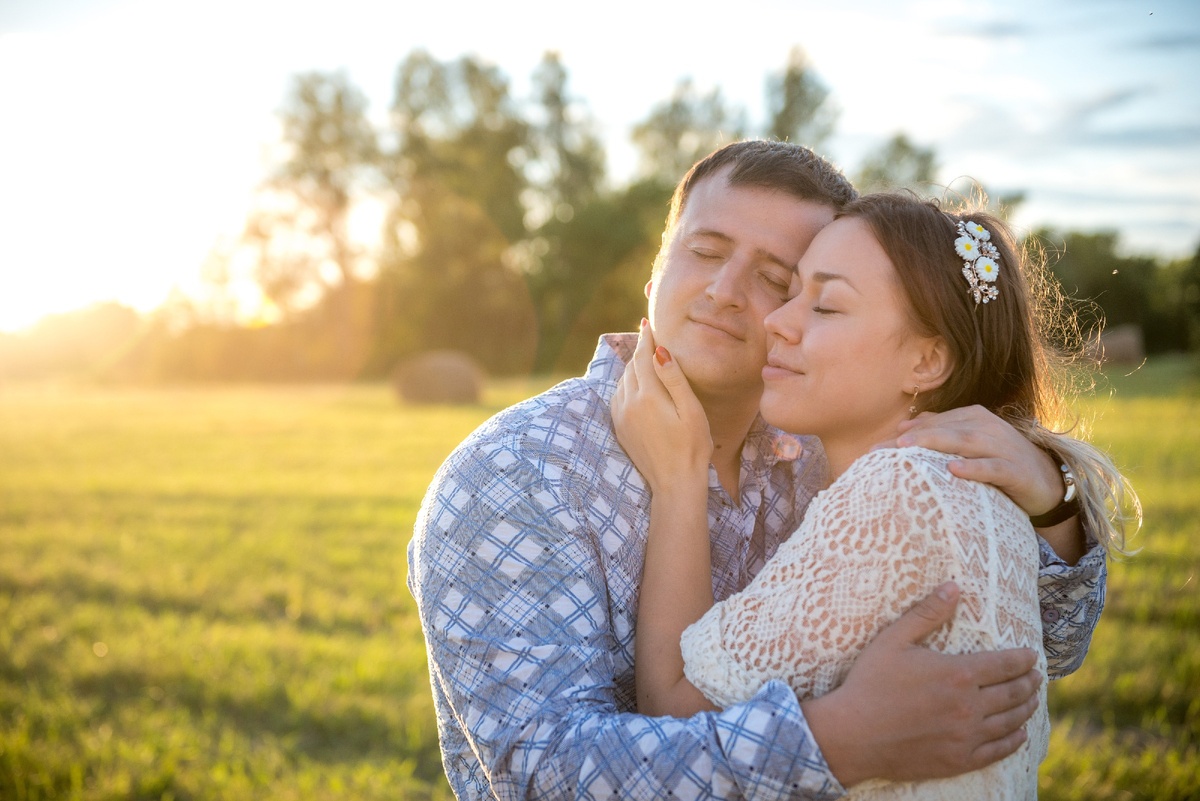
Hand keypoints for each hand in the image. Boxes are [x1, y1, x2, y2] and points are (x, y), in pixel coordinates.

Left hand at [611, 320, 712, 492]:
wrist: (674, 483)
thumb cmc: (692, 447)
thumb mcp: (691, 410)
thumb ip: (674, 379)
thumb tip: (659, 351)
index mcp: (648, 396)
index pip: (644, 357)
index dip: (647, 339)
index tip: (648, 323)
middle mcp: (629, 403)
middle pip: (632, 367)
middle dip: (640, 350)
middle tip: (646, 335)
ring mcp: (621, 417)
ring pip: (623, 381)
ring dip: (632, 367)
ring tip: (642, 356)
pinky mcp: (620, 428)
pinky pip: (618, 397)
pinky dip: (626, 384)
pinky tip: (635, 384)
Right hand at [803, 582, 1041, 786]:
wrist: (853, 734)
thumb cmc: (869, 683)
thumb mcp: (893, 640)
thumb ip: (927, 613)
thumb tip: (953, 587)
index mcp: (957, 673)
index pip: (1005, 665)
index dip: (1022, 659)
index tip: (1031, 656)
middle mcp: (969, 706)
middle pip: (1013, 693)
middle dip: (1029, 683)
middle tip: (1037, 678)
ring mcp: (966, 736)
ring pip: (1009, 721)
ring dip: (1026, 709)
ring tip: (1032, 701)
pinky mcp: (959, 760)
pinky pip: (997, 751)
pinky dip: (1013, 741)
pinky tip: (1019, 735)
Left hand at [886, 405, 1060, 516]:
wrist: (1047, 481)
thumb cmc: (998, 461)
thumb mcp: (968, 444)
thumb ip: (940, 431)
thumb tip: (904, 425)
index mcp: (972, 418)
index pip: (933, 423)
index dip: (904, 434)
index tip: (875, 448)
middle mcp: (986, 427)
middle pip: (944, 429)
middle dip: (912, 438)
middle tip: (882, 448)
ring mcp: (1002, 447)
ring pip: (965, 441)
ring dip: (935, 444)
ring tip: (907, 450)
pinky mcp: (1016, 470)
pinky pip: (993, 467)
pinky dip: (974, 467)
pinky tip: (953, 470)